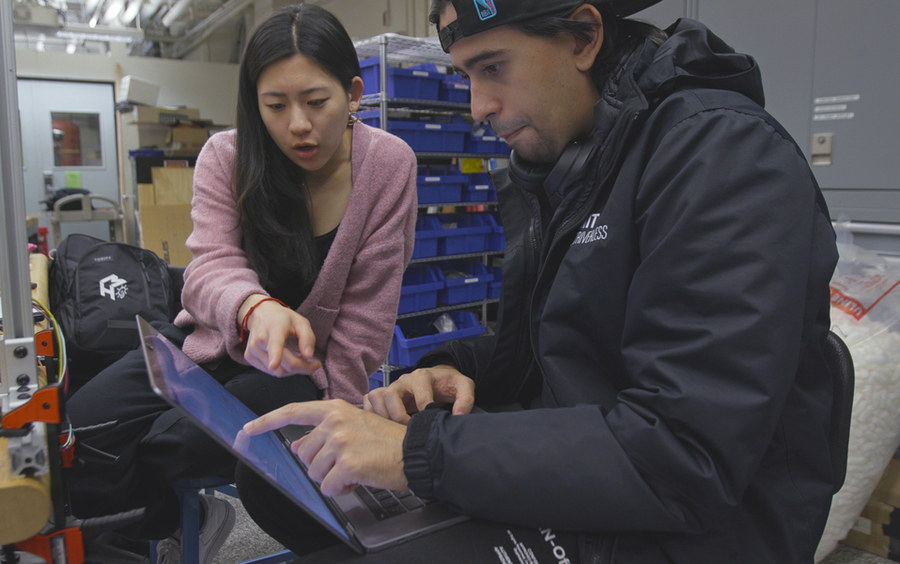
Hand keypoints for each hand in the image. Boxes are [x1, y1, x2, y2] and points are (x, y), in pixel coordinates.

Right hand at [238, 295, 321, 376]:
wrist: (261, 313)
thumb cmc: (284, 319)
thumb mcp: (301, 322)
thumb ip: (307, 338)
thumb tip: (308, 356)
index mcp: (274, 328)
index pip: (274, 344)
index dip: (275, 356)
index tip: (274, 365)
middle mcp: (260, 340)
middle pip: (282, 365)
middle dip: (302, 368)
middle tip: (315, 363)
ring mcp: (252, 350)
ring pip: (277, 372)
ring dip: (293, 370)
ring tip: (300, 359)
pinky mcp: (248, 357)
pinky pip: (270, 372)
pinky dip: (282, 370)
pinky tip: (287, 360)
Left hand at [243, 400, 407, 496]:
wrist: (414, 451)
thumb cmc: (387, 441)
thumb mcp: (354, 428)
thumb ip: (323, 434)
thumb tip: (297, 446)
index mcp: (335, 410)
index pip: (293, 412)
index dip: (267, 421)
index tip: (249, 429)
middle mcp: (334, 423)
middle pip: (304, 455)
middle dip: (321, 466)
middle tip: (347, 462)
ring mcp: (340, 442)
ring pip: (315, 473)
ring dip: (332, 479)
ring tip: (355, 469)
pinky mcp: (347, 464)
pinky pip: (329, 487)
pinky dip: (341, 489)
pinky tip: (358, 479)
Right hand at [363, 365, 474, 423]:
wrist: (440, 378)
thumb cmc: (449, 383)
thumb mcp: (464, 386)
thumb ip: (465, 399)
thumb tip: (458, 415)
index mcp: (423, 376)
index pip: (419, 392)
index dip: (424, 409)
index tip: (429, 420)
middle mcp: (404, 380)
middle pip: (390, 394)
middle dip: (398, 415)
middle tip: (408, 428)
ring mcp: (393, 387)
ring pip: (376, 397)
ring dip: (382, 414)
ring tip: (394, 428)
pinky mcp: (386, 395)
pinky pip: (369, 400)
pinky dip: (371, 413)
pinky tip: (382, 425)